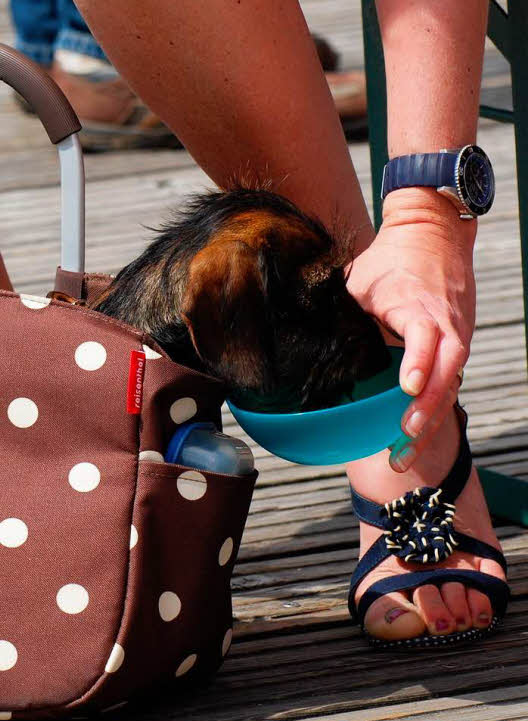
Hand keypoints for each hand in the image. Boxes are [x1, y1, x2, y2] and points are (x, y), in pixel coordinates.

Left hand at [346, 188, 476, 471]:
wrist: (434, 235)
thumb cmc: (388, 260)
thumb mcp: (357, 279)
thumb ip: (337, 307)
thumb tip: (294, 339)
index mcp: (415, 303)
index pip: (426, 334)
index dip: (420, 361)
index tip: (407, 386)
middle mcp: (443, 323)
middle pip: (447, 367)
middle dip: (427, 406)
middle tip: (402, 435)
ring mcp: (455, 336)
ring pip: (451, 382)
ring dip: (429, 420)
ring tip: (402, 454)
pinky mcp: (457, 347)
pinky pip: (449, 382)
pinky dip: (433, 411)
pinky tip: (411, 439)